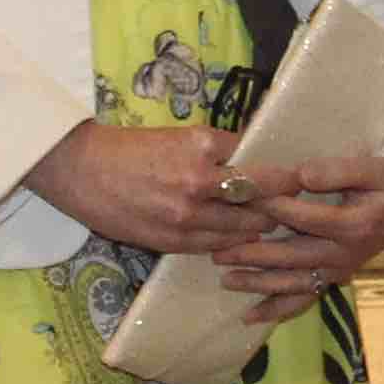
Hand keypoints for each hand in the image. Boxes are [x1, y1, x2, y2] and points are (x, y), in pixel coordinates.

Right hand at [24, 121, 276, 259]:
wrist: (80, 170)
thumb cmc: (128, 148)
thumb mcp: (178, 137)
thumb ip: (215, 150)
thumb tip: (254, 159)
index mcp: (202, 146)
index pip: (259, 161)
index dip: (284, 172)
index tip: (302, 176)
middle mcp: (200, 181)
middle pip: (261, 196)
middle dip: (283, 201)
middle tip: (301, 204)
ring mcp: (187, 216)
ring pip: (244, 227)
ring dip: (262, 226)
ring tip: (276, 224)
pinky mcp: (172, 240)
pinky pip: (215, 246)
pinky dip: (233, 243)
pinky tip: (243, 240)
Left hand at [218, 155, 383, 324]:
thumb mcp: (378, 168)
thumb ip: (339, 170)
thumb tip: (300, 174)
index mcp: (353, 225)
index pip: (301, 215)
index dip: (269, 205)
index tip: (239, 198)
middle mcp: (344, 254)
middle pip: (291, 255)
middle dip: (252, 253)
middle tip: (217, 249)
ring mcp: (339, 269)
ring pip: (293, 282)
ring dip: (258, 283)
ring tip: (225, 278)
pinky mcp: (336, 276)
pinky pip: (304, 298)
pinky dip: (277, 309)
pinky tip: (250, 317)